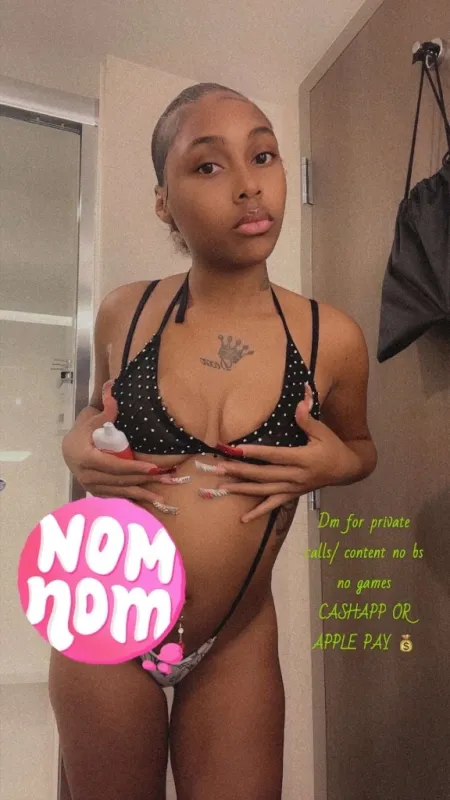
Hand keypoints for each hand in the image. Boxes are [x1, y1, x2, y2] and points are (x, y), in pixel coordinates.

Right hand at [62, 381, 174, 505]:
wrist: (69, 449)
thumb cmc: (83, 432)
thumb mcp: (92, 420)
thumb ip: (105, 410)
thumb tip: (112, 388)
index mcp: (85, 458)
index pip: (114, 465)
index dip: (134, 468)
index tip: (154, 467)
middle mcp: (86, 475)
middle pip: (120, 480)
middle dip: (144, 480)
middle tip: (166, 478)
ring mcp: (90, 486)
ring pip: (120, 491)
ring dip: (142, 493)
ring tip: (162, 496)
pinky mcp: (96, 493)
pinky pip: (116, 498)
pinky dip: (132, 500)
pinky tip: (147, 503)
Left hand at [216, 384, 359, 521]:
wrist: (346, 470)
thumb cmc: (333, 447)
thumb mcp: (323, 431)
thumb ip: (308, 418)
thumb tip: (302, 398)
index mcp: (303, 459)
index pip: (275, 455)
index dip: (255, 453)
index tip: (236, 449)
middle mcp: (296, 476)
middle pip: (263, 474)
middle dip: (239, 471)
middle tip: (218, 468)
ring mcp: (293, 488)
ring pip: (264, 490)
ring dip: (242, 489)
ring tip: (222, 486)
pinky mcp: (292, 495)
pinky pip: (273, 505)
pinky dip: (258, 512)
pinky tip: (243, 519)